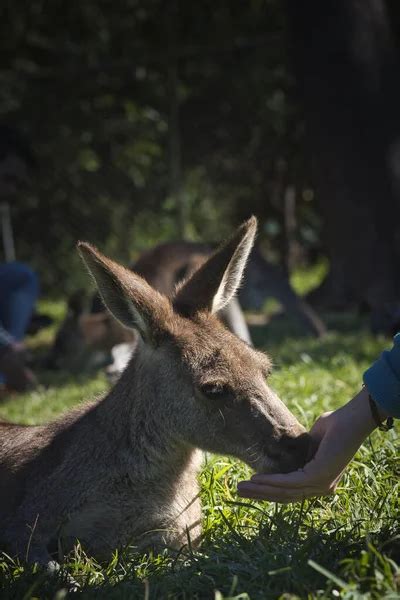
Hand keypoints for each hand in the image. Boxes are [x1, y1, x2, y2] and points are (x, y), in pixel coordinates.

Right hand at [237, 387, 379, 501]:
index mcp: (320, 482)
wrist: (351, 419)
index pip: (290, 491)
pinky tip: (256, 479)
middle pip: (285, 497)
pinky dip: (270, 481)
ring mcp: (321, 485)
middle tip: (238, 492)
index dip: (268, 491)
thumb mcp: (310, 442)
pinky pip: (289, 482)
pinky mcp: (318, 477)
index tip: (249, 486)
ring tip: (241, 488)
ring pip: (284, 492)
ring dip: (260, 490)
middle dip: (259, 494)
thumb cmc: (335, 425)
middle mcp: (322, 488)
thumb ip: (298, 452)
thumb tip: (281, 454)